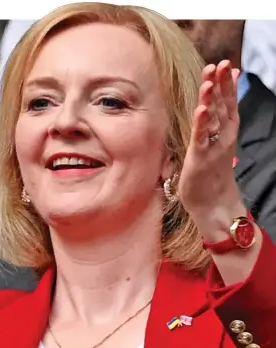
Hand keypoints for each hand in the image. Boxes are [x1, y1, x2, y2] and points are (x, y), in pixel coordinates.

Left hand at [177, 60, 245, 238]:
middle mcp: (223, 136)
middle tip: (219, 64)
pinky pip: (202, 137)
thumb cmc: (209, 174)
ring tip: (209, 81)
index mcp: (224, 132)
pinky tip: (201, 109)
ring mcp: (213, 146)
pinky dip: (202, 123)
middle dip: (220, 85)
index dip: (225, 84)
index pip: (226, 103)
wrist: (212, 202)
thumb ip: (214, 126)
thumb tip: (213, 109)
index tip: (223, 65)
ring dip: (211, 99)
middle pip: (222, 106)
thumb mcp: (213, 145)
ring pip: (214, 119)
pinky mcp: (201, 157)